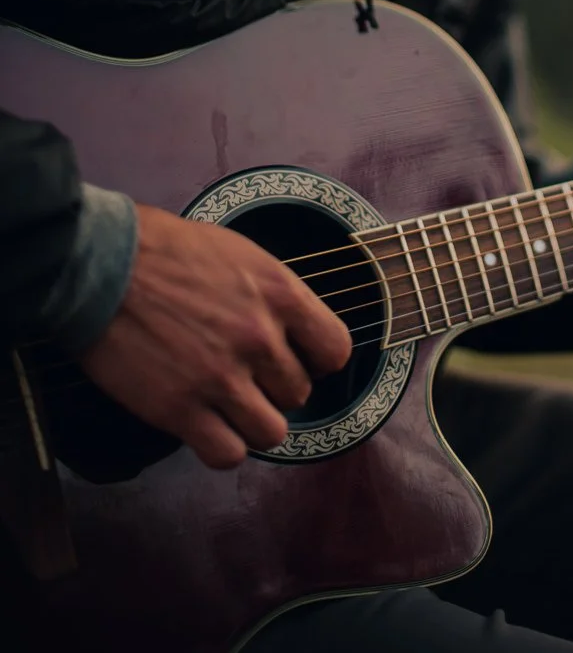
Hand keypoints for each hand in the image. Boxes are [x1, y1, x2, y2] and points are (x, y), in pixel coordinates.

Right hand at [79, 204, 351, 469]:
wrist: (104, 263)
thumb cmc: (167, 250)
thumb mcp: (240, 253)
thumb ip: (272, 294)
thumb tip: (293, 327)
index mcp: (280, 293)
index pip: (335, 351)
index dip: (317, 359)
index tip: (297, 358)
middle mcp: (259, 338)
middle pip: (299, 394)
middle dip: (275, 388)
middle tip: (245, 375)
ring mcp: (221, 377)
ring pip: (271, 432)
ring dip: (253, 422)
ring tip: (229, 406)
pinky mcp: (180, 409)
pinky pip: (227, 454)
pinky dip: (221, 447)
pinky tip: (206, 426)